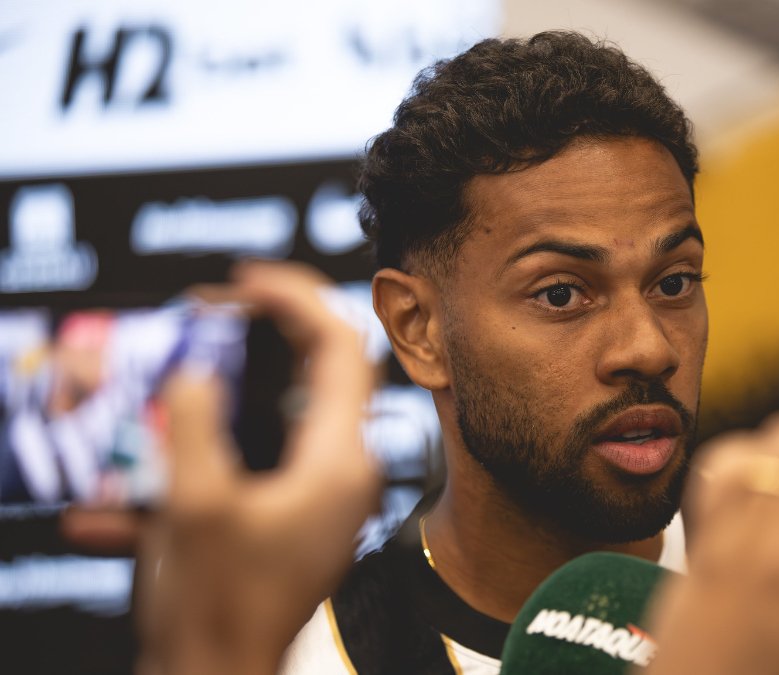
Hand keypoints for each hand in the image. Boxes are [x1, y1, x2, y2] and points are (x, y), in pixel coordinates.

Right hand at [66, 261, 381, 674]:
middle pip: (325, 370)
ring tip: (203, 351)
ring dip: (251, 374)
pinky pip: (272, 449)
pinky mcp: (299, 514)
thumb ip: (195, 425)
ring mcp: (325, 495)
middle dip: (274, 330)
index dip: (299, 299)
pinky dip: (232, 430)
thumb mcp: (194, 508)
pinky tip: (181, 437)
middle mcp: (344, 472)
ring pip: (297, 405)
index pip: (341, 348)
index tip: (250, 281)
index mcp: (339, 461)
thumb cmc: (218, 611)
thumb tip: (197, 373)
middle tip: (221, 309)